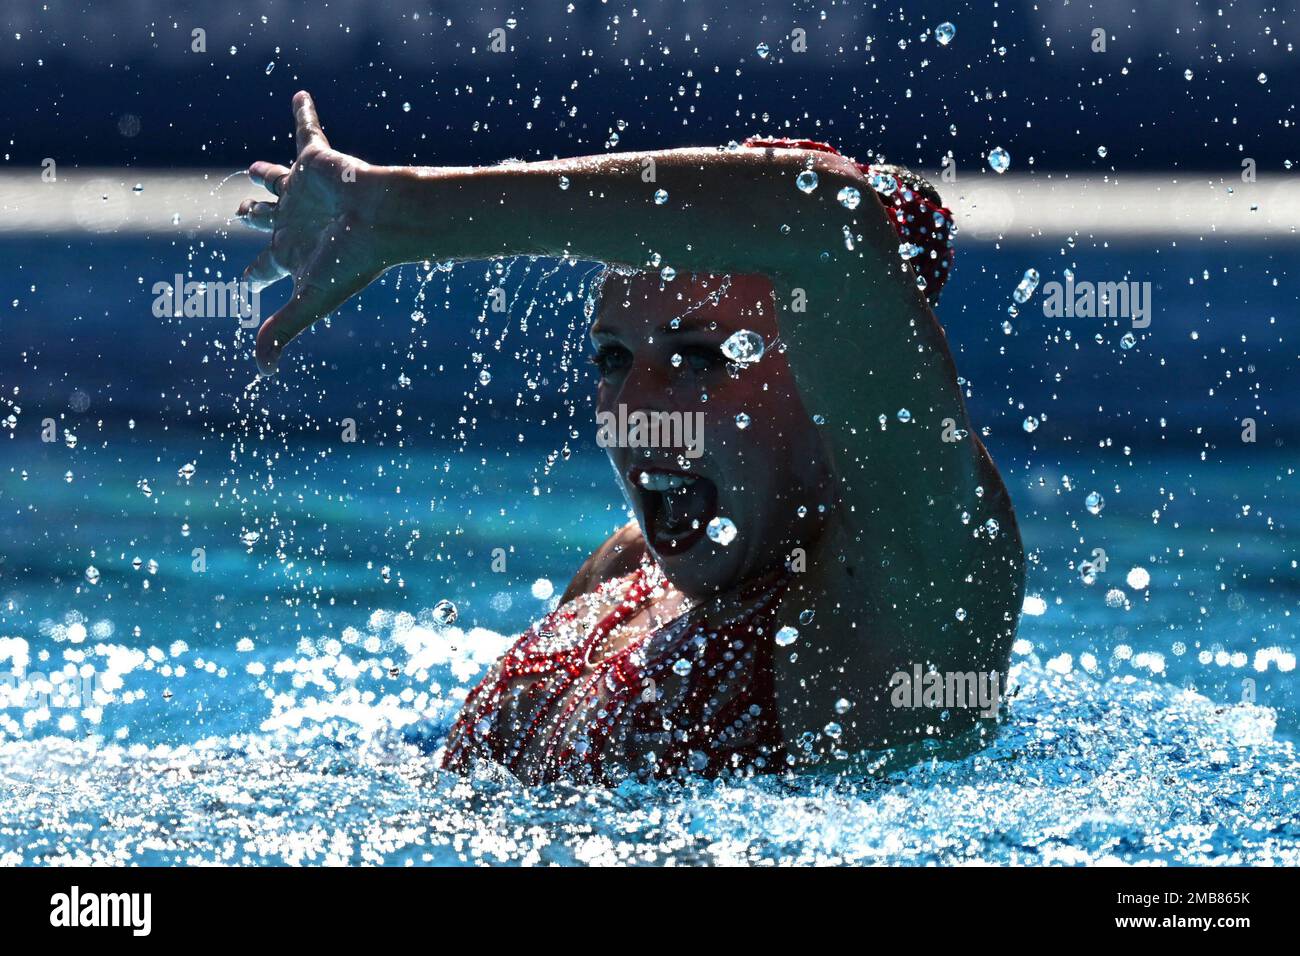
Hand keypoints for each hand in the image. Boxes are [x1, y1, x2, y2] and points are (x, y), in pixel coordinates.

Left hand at [239, 91, 392, 373]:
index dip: (253, 275)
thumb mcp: (311, 299)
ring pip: (278, 181)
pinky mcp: (318, 162)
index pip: (265, 267)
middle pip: (267, 219)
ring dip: (268, 176)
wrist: (385, 220)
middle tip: (240, 214)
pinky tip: (299, 95)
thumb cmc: (353, 261)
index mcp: (293, 254)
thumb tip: (262, 372)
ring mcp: (306, 192)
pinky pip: (306, 132)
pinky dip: (303, 114)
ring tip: (254, 169)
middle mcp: (297, 221)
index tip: (244, 282)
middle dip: (254, 217)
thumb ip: (283, 331)